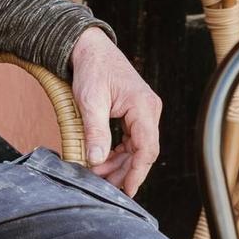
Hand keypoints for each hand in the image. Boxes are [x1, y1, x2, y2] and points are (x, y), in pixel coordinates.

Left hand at [69, 27, 161, 195]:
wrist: (89, 48)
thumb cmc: (92, 68)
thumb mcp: (90, 101)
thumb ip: (95, 132)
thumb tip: (96, 160)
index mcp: (143, 107)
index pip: (147, 148)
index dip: (137, 173)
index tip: (127, 190)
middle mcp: (149, 110)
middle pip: (144, 151)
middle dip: (125, 172)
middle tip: (104, 186)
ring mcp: (144, 111)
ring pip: (138, 147)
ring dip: (120, 164)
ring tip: (100, 176)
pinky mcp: (135, 112)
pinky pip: (132, 139)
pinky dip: (119, 152)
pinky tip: (104, 161)